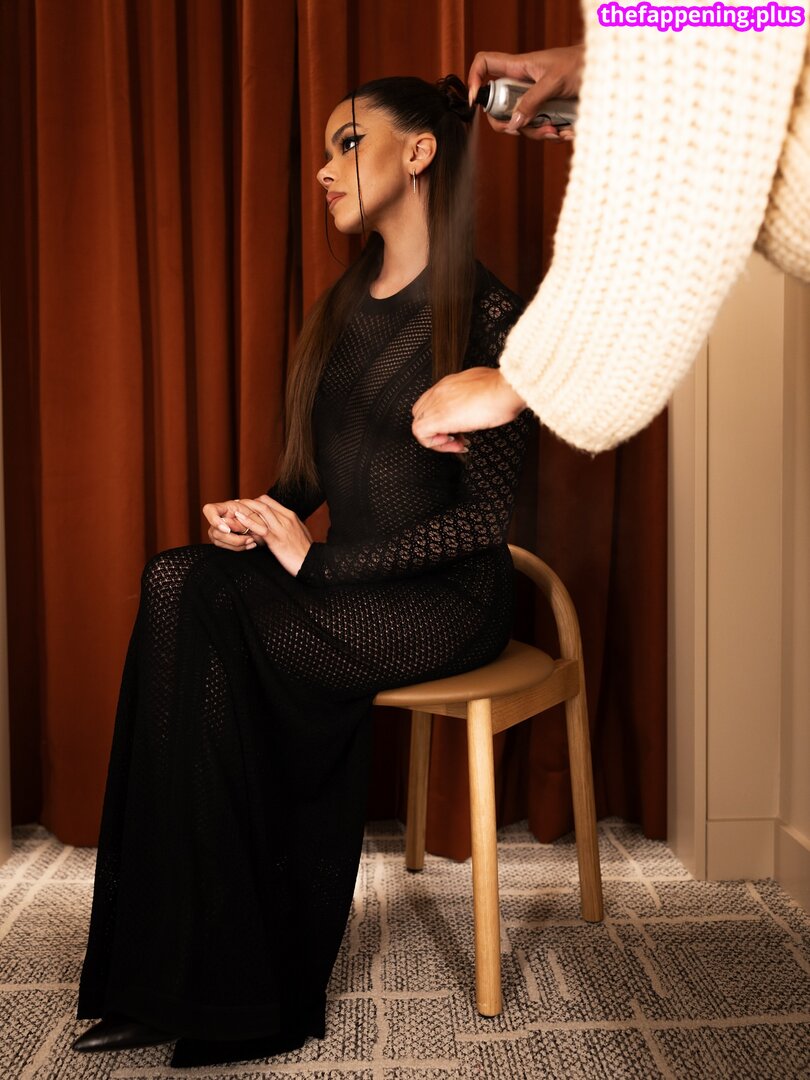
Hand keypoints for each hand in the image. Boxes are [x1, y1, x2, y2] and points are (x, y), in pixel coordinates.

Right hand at [204, 500, 260, 551]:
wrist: (256, 522)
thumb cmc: (255, 516)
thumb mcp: (253, 515)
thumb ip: (243, 520)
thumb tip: (228, 527)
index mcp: (225, 507)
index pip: (209, 510)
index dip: (215, 520)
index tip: (227, 530)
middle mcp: (217, 518)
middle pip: (215, 531)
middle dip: (234, 539)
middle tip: (250, 538)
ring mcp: (215, 529)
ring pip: (219, 541)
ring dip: (238, 544)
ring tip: (251, 541)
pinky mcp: (218, 539)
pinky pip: (226, 547)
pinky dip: (239, 547)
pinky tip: (248, 544)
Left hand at [231, 495, 312, 576]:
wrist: (313, 563)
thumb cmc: (305, 550)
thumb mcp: (298, 532)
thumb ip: (288, 525)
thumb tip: (278, 523)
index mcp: (290, 516)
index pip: (269, 501)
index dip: (255, 501)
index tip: (245, 505)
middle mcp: (286, 519)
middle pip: (263, 503)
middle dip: (247, 502)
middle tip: (235, 505)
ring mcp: (281, 529)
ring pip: (261, 511)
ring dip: (246, 509)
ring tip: (233, 510)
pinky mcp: (277, 540)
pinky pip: (260, 528)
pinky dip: (248, 522)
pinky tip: (239, 520)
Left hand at [412, 368, 527, 450]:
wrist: (506, 389)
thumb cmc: (504, 392)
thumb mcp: (487, 391)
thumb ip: (476, 397)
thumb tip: (478, 408)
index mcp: (451, 383)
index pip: (432, 402)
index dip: (442, 419)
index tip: (459, 428)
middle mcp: (440, 390)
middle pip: (422, 412)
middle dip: (438, 429)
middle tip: (457, 437)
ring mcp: (437, 401)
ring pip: (419, 422)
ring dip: (437, 438)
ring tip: (457, 443)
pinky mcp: (438, 416)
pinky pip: (421, 433)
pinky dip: (434, 443)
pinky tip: (454, 444)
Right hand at [468, 45, 583, 140]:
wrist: (608, 73)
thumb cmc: (583, 64)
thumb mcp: (554, 81)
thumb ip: (532, 101)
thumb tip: (514, 122)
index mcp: (519, 68)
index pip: (485, 66)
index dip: (474, 80)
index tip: (474, 101)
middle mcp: (522, 85)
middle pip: (499, 108)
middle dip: (509, 124)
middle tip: (521, 129)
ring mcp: (534, 100)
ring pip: (521, 124)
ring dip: (537, 133)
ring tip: (556, 130)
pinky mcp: (548, 112)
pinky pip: (541, 130)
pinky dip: (552, 135)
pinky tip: (565, 131)